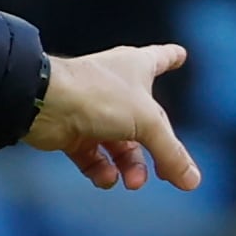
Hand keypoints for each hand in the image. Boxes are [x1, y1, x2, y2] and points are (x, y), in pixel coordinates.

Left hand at [23, 44, 200, 191]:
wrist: (43, 104)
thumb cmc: (98, 96)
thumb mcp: (147, 123)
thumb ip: (171, 153)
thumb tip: (192, 181)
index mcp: (136, 68)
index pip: (160, 58)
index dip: (171, 57)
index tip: (181, 54)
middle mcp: (115, 87)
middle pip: (146, 122)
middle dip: (158, 150)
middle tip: (169, 174)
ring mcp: (93, 110)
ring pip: (120, 144)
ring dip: (130, 167)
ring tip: (133, 182)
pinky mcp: (72, 132)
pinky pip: (93, 156)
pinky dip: (101, 170)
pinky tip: (107, 179)